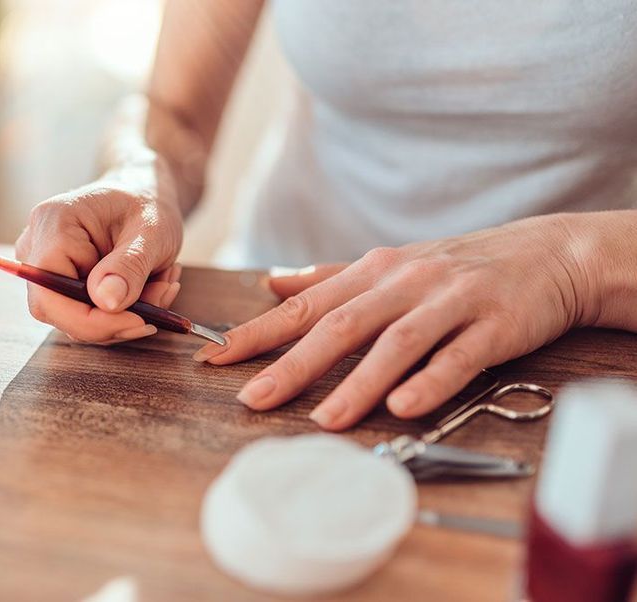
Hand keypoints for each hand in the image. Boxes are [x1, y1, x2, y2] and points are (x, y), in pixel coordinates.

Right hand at [15, 163, 184, 343]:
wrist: (143, 191)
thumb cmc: (147, 202)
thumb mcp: (152, 231)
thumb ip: (130, 266)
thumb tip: (106, 303)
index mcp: (54, 223)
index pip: (50, 294)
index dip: (92, 321)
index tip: (141, 322)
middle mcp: (35, 245)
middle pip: (58, 311)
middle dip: (114, 320)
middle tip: (158, 308)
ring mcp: (42, 265)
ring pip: (75, 317)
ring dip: (124, 315)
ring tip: (161, 284)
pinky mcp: (57, 280)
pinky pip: (83, 313)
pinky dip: (121, 311)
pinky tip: (148, 286)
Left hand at [193, 214, 594, 429]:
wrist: (548, 254)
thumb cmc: (457, 267)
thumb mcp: (389, 266)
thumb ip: (329, 279)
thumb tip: (272, 282)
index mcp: (372, 273)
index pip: (304, 306)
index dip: (257, 333)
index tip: (214, 359)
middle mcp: (403, 284)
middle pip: (340, 325)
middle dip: (293, 364)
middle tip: (254, 399)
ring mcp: (449, 302)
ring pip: (395, 343)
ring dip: (357, 383)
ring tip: (324, 419)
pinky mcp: (493, 325)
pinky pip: (458, 357)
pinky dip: (430, 381)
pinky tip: (404, 406)